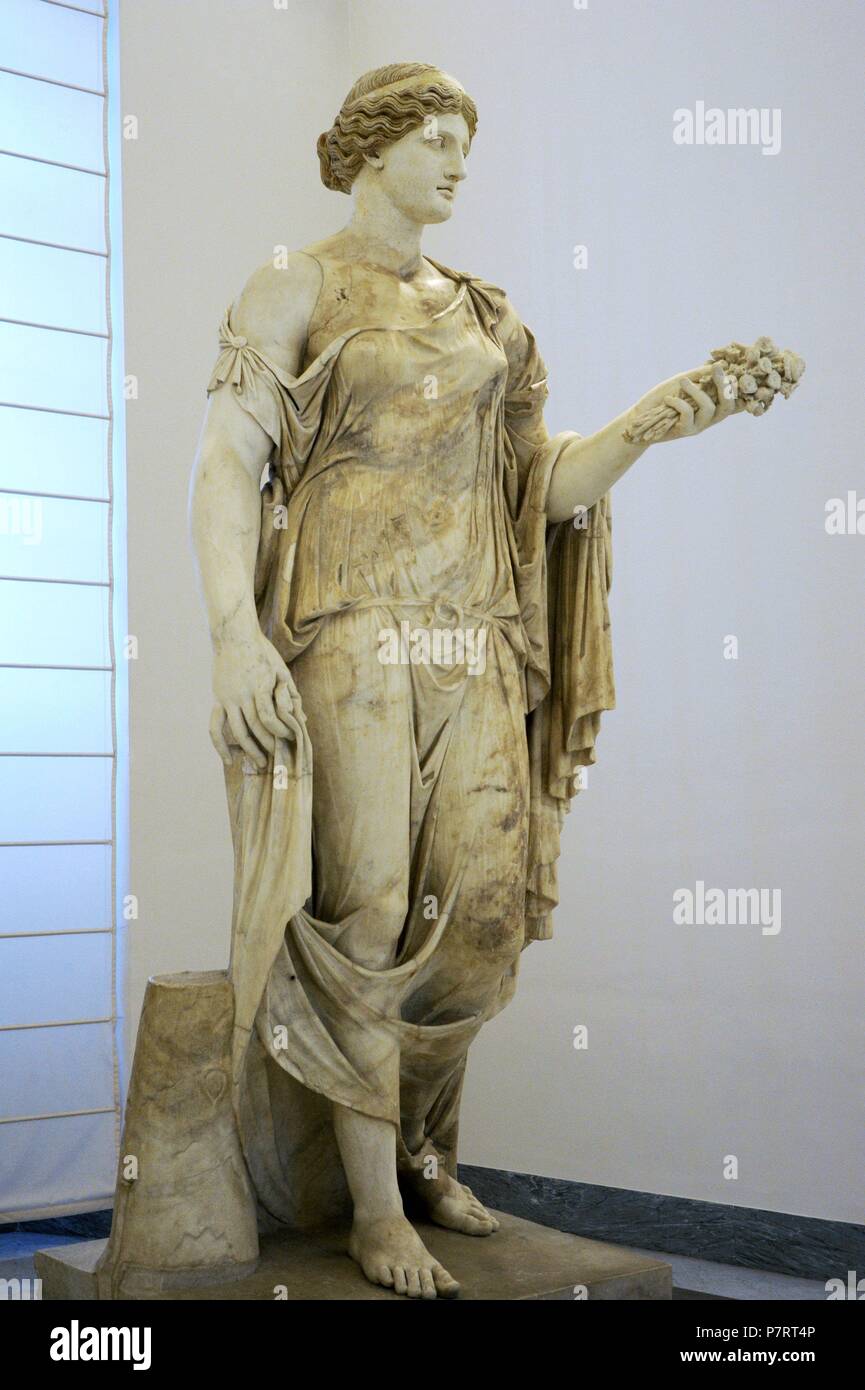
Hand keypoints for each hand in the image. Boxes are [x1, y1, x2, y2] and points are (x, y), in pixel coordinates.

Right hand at [209, 627, 302, 767]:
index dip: (280, 732)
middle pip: (255, 727)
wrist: (234, 636)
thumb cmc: (262, 652)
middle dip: (269, 744)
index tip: (289, 738)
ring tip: (261, 763)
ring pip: (237, 731)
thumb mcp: (282, 669)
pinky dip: (219, 745)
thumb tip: (302, 719)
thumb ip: (291, 694)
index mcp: (260, 684)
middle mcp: (242, 693)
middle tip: (279, 756)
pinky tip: (228, 760)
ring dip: (250, 750)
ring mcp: (228, 697)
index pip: (269, 717)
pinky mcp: (218, 699)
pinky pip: (215, 726)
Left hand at [629, 361, 742, 443]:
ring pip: (709, 409)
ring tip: (683, 382)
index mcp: (712, 404)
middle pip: (728, 405)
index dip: (739, 388)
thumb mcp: (682, 383)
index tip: (731, 369)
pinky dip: (679, 403)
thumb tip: (719, 364)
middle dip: (725, 386)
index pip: (734, 399)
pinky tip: (669, 399)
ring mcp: (698, 426)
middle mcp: (709, 417)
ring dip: (696, 391)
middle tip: (717, 369)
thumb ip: (700, 375)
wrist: (640, 418)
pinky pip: (688, 415)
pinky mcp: (685, 431)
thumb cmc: (662, 398)